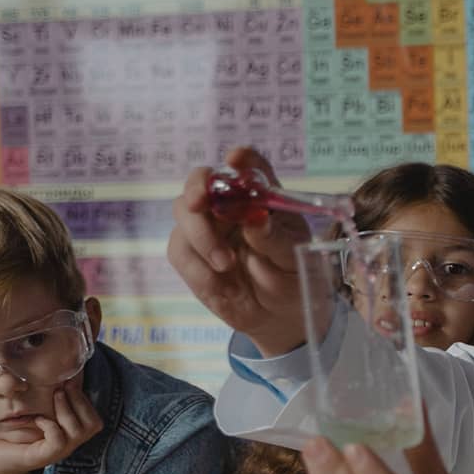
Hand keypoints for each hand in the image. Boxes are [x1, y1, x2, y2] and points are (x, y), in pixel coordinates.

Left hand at [0, 379, 102, 473]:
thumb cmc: (15, 434)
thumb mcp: (38, 415)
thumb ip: (51, 404)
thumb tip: (61, 377)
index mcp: (72, 435)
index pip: (94, 419)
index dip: (85, 400)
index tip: (70, 381)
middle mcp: (70, 445)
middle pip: (93, 425)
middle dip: (80, 402)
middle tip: (64, 386)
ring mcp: (59, 452)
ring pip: (78, 432)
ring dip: (67, 410)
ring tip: (54, 395)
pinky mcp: (44, 456)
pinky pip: (58, 441)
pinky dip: (50, 426)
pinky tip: (38, 418)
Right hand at [166, 147, 312, 355]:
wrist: (279, 315)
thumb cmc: (293, 277)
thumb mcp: (293, 259)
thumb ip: (275, 238)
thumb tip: (256, 218)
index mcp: (264, 197)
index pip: (251, 166)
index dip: (243, 158)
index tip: (236, 159)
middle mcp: (231, 205)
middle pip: (202, 180)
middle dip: (197, 188)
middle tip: (200, 203)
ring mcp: (206, 227)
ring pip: (184, 212)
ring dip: (201, 236)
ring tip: (227, 265)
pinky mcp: (190, 253)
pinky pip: (180, 250)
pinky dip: (197, 267)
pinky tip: (220, 281)